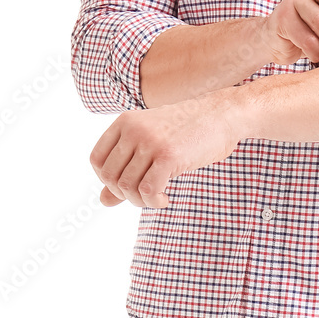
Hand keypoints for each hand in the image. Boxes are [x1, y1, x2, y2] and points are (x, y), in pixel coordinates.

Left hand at [89, 94, 242, 208]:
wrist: (222, 115)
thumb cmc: (188, 130)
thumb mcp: (151, 144)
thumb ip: (126, 169)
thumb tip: (102, 201)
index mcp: (125, 122)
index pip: (96, 160)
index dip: (107, 180)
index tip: (127, 185)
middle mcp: (134, 129)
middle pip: (110, 176)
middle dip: (125, 194)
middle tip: (145, 195)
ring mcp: (150, 141)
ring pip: (127, 187)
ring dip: (140, 201)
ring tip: (157, 197)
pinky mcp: (168, 155)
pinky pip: (148, 190)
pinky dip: (153, 202)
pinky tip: (165, 199)